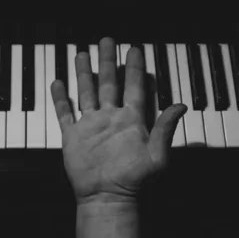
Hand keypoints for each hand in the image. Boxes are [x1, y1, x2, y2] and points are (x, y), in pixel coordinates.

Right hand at [50, 37, 186, 204]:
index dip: (135, 68)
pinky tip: (58, 83)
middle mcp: (110, 118)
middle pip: (109, 82)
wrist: (107, 196)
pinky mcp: (73, 136)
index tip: (135, 49)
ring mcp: (91, 126)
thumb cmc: (134, 180)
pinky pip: (65, 113)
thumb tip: (181, 106)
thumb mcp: (157, 155)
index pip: (134, 87)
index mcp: (131, 120)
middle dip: (108, 61)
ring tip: (81, 53)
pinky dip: (60, 99)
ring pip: (87, 92)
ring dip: (84, 74)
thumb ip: (165, 129)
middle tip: (107, 40)